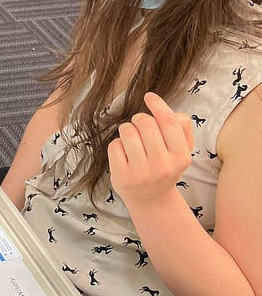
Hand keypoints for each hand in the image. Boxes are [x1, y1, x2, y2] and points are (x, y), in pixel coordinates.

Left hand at [108, 93, 194, 208]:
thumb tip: (167, 110)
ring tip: (132, 140)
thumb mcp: (182, 151)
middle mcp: (162, 165)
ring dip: (127, 130)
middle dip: (140, 119)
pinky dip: (117, 144)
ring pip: (127, 131)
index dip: (157, 105)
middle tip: (141, 128)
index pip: (168, 122)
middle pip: (145, 122)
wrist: (152, 199)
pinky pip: (114, 145)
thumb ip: (182, 128)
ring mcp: (141, 172)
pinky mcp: (122, 176)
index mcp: (181, 156)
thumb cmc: (166, 167)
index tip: (149, 96)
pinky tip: (124, 154)